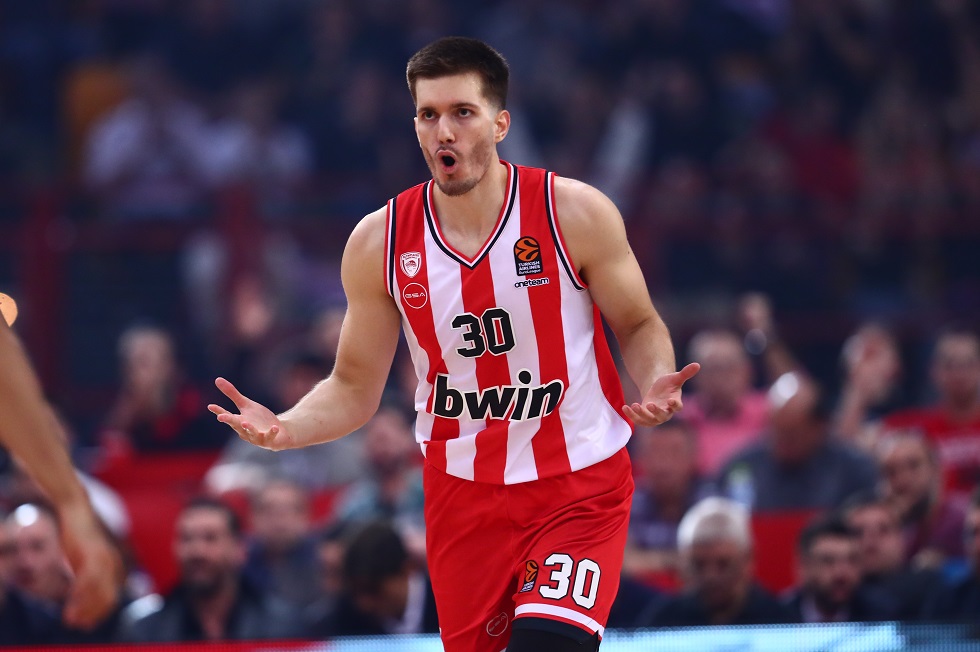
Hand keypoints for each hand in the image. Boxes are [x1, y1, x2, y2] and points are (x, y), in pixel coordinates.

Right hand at [59, 506, 123, 629]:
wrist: (78, 514)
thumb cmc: (82, 537)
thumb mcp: (90, 559)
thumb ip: (92, 575)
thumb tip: (87, 593)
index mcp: (117, 566)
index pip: (114, 597)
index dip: (101, 613)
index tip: (87, 624)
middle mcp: (114, 565)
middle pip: (109, 598)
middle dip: (94, 615)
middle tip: (79, 625)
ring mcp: (103, 561)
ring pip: (97, 593)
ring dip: (84, 609)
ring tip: (71, 621)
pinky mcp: (89, 556)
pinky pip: (85, 583)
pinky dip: (78, 598)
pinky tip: (68, 607)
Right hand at [208, 377, 288, 449]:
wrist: (277, 432)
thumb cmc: (258, 419)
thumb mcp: (246, 405)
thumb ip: (233, 394)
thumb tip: (217, 379)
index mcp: (239, 421)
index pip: (227, 416)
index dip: (219, 411)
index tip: (210, 406)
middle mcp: (245, 431)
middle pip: (236, 425)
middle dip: (229, 421)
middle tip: (221, 417)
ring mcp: (257, 438)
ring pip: (252, 434)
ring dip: (249, 429)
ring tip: (245, 423)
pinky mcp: (269, 441)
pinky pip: (270, 436)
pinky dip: (272, 432)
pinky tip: (274, 427)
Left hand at [623, 362, 699, 426]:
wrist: (658, 391)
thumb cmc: (668, 385)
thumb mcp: (675, 377)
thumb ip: (686, 373)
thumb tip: (698, 364)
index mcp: (675, 403)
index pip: (677, 407)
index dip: (674, 405)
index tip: (670, 401)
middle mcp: (666, 412)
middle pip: (662, 416)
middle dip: (656, 412)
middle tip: (650, 404)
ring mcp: (655, 417)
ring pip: (649, 420)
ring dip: (641, 414)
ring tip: (634, 405)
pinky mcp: (645, 418)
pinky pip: (639, 420)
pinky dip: (632, 415)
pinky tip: (625, 407)